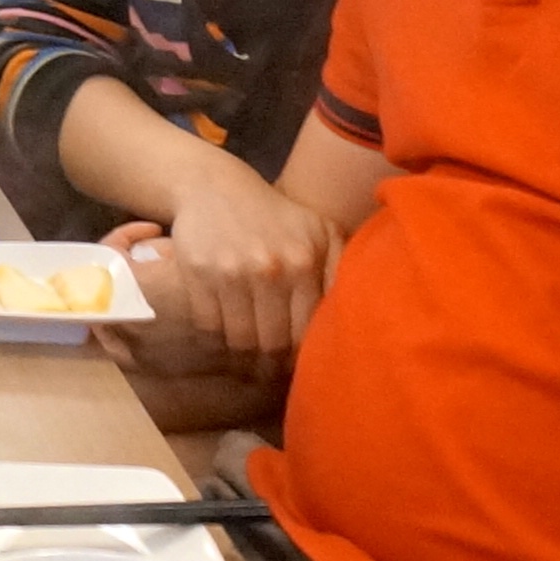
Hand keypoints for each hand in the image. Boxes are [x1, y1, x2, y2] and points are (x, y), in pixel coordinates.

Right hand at [137, 158, 341, 368]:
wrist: (214, 186)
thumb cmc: (276, 215)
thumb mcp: (319, 232)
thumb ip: (341, 269)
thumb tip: (361, 314)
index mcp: (304, 262)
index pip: (305, 332)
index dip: (301, 359)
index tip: (298, 369)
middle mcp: (269, 269)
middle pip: (270, 342)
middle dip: (271, 366)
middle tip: (270, 374)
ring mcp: (230, 272)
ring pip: (238, 339)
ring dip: (243, 359)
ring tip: (248, 364)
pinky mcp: (197, 273)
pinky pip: (208, 326)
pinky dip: (216, 342)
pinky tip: (224, 343)